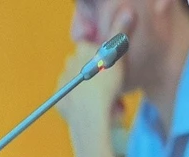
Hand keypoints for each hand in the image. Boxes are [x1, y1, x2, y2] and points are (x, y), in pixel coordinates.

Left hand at [55, 42, 124, 156]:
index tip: (112, 71)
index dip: (103, 60)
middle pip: (86, 67)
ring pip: (79, 85)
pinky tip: (93, 109)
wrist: (91, 114)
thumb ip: (121, 33)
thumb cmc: (107, 84)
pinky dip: (81, 105)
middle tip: (112, 88)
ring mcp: (62, 82)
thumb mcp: (118, 56)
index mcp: (82, 50)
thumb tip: (128, 11)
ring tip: (105, 102)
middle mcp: (69, 63)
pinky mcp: (59, 101)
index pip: (92, 50)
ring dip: (90, 91)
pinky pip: (72, 101)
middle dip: (97, 76)